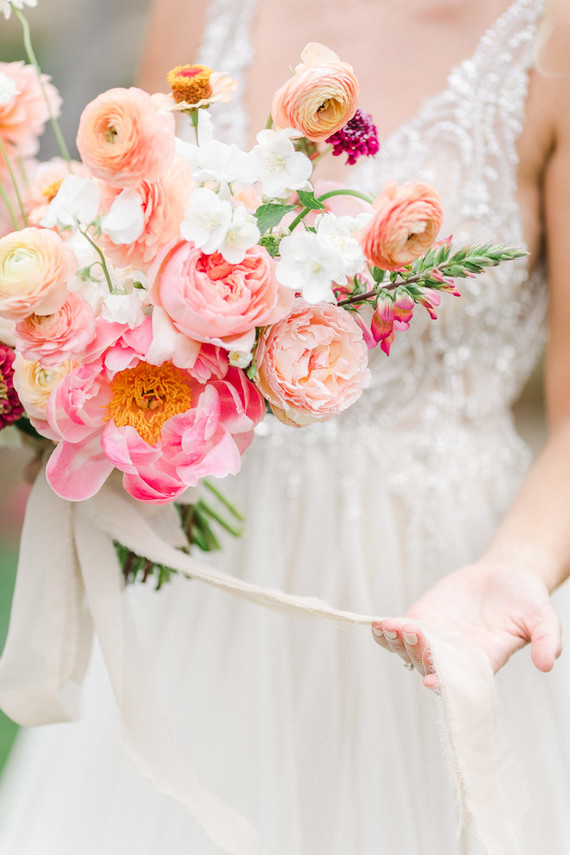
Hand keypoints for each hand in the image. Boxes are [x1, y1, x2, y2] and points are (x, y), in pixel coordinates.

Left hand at [371, 561, 562, 688]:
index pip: (461, 681)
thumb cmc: (527, 600)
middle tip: (411, 635)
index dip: (446, 683)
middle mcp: (455, 655)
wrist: (507, 575)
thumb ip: (545, 640)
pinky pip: (399, 630)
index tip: (433, 681)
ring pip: (408, 649)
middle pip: (430, 663)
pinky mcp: (423, 619)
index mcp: (482, 661)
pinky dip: (386, 630)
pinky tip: (376, 624)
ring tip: (389, 627)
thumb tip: (547, 663)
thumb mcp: (543, 618)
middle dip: (417, 652)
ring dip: (396, 642)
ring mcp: (435, 638)